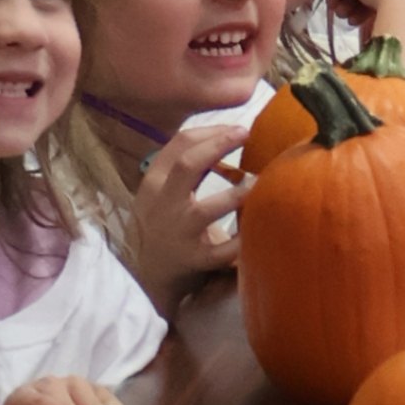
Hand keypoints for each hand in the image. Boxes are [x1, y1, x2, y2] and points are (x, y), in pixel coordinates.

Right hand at [122, 107, 247, 303]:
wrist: (144, 276)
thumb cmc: (161, 225)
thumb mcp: (161, 191)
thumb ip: (185, 167)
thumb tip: (227, 134)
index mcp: (154, 182)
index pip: (179, 144)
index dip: (213, 130)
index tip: (240, 128)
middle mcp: (162, 204)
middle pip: (187, 165)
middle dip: (220, 145)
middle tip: (248, 135)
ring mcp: (178, 233)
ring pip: (209, 208)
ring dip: (239, 194)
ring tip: (259, 184)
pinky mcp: (194, 260)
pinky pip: (224, 249)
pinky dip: (244, 237)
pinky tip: (259, 225)